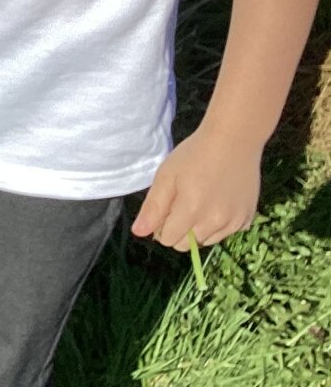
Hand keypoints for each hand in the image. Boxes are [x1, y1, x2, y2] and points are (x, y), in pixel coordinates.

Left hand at [130, 127, 261, 250]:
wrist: (233, 141)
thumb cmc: (194, 155)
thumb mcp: (166, 176)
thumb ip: (153, 208)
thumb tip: (139, 233)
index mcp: (192, 210)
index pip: (169, 239)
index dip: (162, 226)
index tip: (166, 207)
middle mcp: (216, 221)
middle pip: (187, 245)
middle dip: (179, 230)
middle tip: (182, 203)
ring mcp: (235, 221)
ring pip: (207, 241)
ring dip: (199, 229)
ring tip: (201, 200)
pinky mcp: (248, 218)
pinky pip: (226, 233)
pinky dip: (219, 224)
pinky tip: (218, 202)